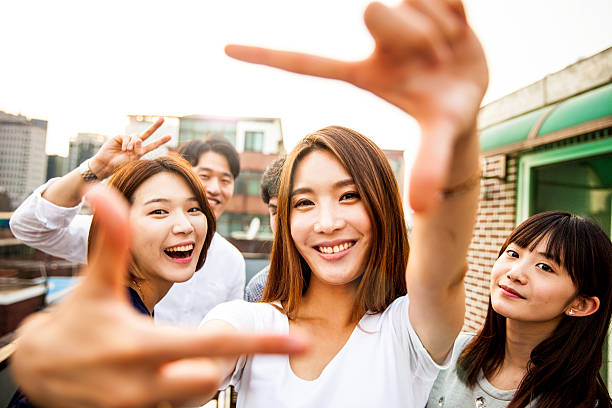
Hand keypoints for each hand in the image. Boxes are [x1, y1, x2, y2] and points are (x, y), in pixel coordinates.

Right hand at [10, 185, 306, 407]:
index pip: (213, 343)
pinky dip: (179, 384)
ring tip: (166, 350)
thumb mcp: (93, 282)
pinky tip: (156, 368)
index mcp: (139, 345)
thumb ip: (111, 238)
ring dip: (197, 368)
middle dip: (219, 356)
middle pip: (211, 374)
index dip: (260, 342)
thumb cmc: (74, 321)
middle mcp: (142, 385)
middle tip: (200, 338)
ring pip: (197, 391)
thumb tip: (104, 190)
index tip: (302, 344)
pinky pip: (178, 405)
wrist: (36, 370)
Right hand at [89, 118, 171, 179]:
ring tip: (127, 151)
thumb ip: (138, 150)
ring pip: (136, 136)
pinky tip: (123, 149)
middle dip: (155, 126)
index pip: (153, 145)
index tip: (170, 136)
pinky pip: (127, 137)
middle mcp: (135, 144)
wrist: (106, 164)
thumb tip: (139, 139)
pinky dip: (126, 143)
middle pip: (147, 133)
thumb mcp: (132, 159)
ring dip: (133, 144)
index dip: (161, 141)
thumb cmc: (119, 165)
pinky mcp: (120, 137)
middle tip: (163, 119)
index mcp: (140, 151)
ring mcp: (128, 140)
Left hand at [225, 0, 487, 211]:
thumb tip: (422, 209)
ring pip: (411, 0)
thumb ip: (430, 167)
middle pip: (374, 11)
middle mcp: (373, 43)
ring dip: (440, 29)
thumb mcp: (440, 138)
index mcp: (363, 74)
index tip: (224, 50)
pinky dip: (455, 11)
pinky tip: (456, 28)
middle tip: (437, 58)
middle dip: (412, 32)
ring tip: (448, 50)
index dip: (267, 54)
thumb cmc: (447, 114)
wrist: (472, 86)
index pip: (306, 62)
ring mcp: (397, 16)